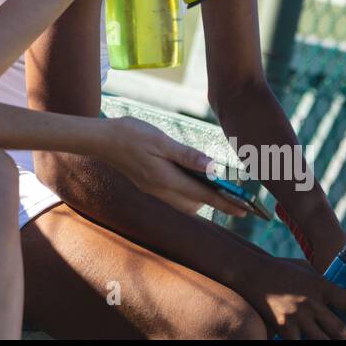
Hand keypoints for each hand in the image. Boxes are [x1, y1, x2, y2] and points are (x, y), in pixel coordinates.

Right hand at [99, 116, 250, 218]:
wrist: (100, 139)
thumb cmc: (130, 135)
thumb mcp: (161, 140)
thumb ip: (187, 156)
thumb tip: (213, 168)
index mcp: (165, 178)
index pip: (203, 195)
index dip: (225, 203)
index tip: (244, 210)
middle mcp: (159, 189)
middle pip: (194, 204)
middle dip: (214, 202)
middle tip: (233, 196)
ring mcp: (152, 189)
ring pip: (183, 202)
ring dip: (199, 197)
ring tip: (214, 185)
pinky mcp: (147, 184)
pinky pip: (173, 195)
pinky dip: (186, 191)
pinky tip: (190, 177)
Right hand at [245, 255, 345, 339]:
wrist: (250, 272)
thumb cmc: (279, 269)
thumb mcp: (305, 269)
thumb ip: (322, 282)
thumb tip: (340, 296)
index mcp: (319, 284)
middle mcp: (310, 302)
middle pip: (340, 330)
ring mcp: (296, 316)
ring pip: (323, 341)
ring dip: (332, 344)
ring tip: (333, 341)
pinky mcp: (283, 327)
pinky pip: (301, 343)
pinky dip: (306, 342)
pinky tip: (308, 339)